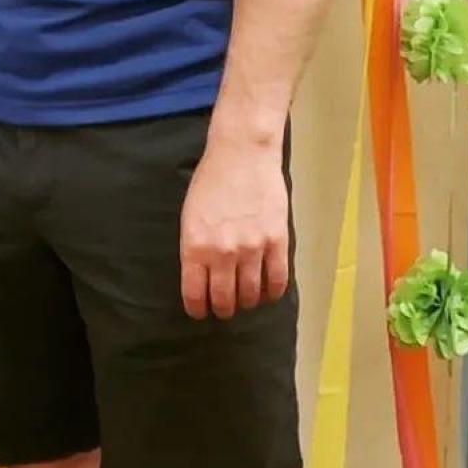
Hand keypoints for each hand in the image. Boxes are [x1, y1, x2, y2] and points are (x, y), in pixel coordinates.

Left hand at [179, 132, 289, 319]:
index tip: (200, 312)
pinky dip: (272, 292)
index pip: (195, 294)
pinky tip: (267, 293)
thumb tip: (201, 276)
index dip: (197, 309)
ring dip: (246, 302)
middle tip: (223, 309)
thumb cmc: (210, 182)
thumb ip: (194, 248)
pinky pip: (277, 280)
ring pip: (251, 294)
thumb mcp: (190, 217)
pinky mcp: (277, 242)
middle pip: (224, 299)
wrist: (241, 155)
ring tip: (245, 300)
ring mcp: (252, 249)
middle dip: (222, 309)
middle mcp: (222, 253)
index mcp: (195, 247)